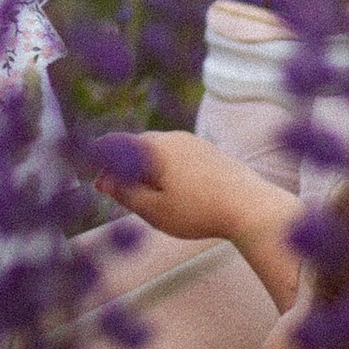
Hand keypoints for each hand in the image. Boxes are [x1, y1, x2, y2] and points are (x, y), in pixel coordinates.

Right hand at [100, 129, 294, 255]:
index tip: (98, 185)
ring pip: (158, 151)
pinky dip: (166, 169)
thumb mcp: (155, 210)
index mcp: (154, 147)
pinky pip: (177, 155)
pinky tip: (172, 189)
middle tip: (117, 192)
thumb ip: (126, 194)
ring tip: (144, 193)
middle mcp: (172, 137)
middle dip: (123, 168)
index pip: (116, 146)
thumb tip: (105, 182)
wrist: (250, 206)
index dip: (102, 164)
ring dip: (145, 168)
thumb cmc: (199, 211)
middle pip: (137, 147)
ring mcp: (193, 142)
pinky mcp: (209, 152)